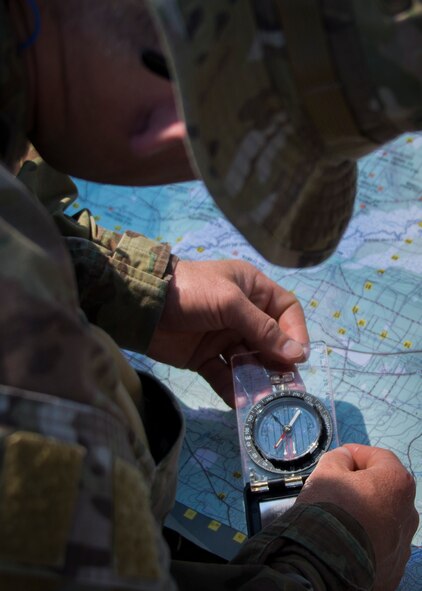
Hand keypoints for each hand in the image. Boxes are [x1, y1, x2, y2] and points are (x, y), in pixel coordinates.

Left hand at [147, 260, 308, 405]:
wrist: (143, 304)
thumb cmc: (192, 292)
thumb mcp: (230, 303)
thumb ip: (263, 329)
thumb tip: (297, 354)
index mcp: (252, 290)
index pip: (286, 311)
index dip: (295, 332)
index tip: (298, 357)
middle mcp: (242, 314)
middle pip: (270, 341)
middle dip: (278, 362)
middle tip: (286, 385)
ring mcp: (223, 337)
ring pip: (248, 361)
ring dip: (257, 379)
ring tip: (265, 398)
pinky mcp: (204, 357)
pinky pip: (224, 375)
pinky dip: (232, 389)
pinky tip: (241, 402)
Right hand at [297, 444, 418, 590]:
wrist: (325, 564)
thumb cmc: (329, 509)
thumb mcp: (327, 471)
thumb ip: (339, 458)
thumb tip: (345, 459)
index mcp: (397, 483)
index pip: (379, 457)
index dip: (356, 453)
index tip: (339, 457)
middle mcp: (408, 513)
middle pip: (384, 489)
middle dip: (362, 485)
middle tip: (336, 487)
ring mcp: (403, 544)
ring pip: (383, 518)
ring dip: (365, 512)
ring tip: (339, 516)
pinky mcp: (393, 568)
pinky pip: (379, 545)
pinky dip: (365, 539)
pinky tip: (344, 539)